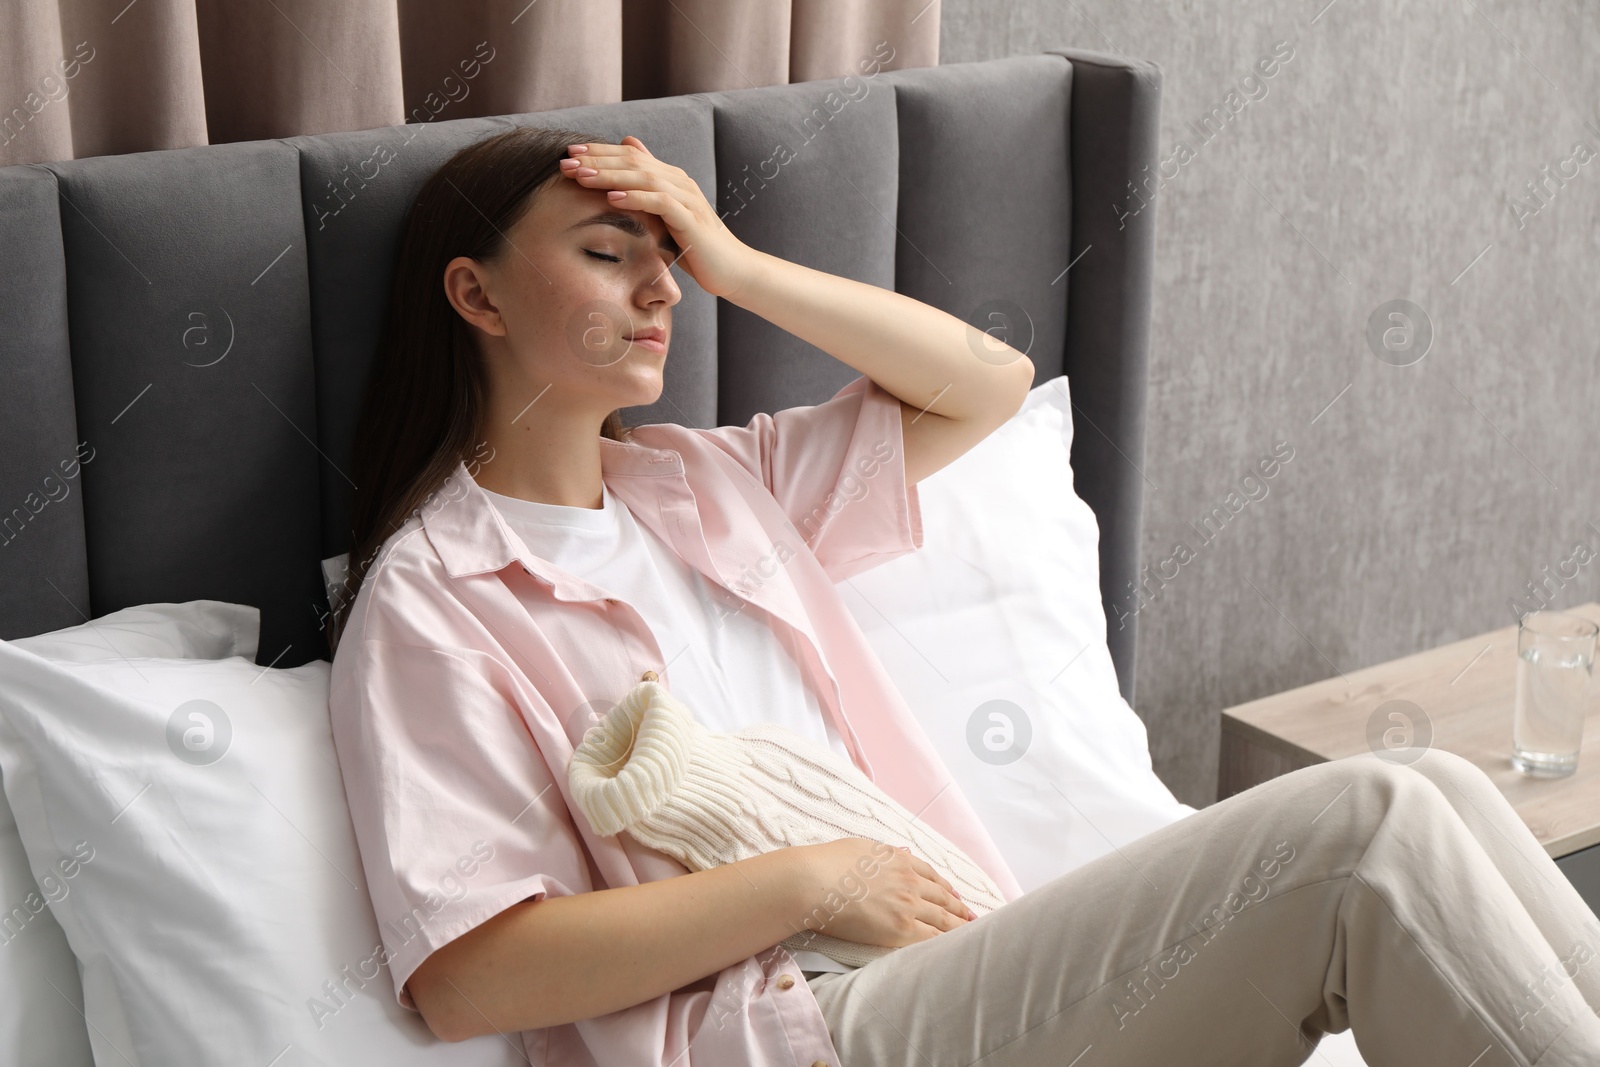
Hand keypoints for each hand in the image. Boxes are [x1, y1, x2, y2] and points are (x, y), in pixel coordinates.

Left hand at [560, 135, 758, 301]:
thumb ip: (648, 191)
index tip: (568, 154)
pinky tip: (612, 198)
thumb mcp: (667, 218)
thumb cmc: (697, 247)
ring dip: (610, 176)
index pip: (630, 155)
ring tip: (581, 177)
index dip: (599, 152)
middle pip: (633, 161)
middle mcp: (679, 181)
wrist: (732, 270)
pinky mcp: (691, 220)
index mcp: (670, 178)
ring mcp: (687, 198)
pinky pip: (660, 203)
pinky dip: (636, 198)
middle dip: (597, 160)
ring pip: (644, 177)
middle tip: (565, 162)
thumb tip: (630, 156)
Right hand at [785, 838, 976, 949]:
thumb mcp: (860, 847)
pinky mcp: (900, 929)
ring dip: (958, 927)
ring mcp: (907, 905)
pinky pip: (930, 938)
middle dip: (959, 909)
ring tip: (971, 935)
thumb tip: (895, 855)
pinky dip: (944, 943)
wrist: (814, 881)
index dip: (946, 887)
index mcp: (898, 859)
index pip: (931, 875)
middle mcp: (909, 881)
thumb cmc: (826, 863)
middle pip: (943, 897)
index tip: (955, 895)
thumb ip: (882, 854)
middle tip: (973, 918)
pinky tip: (952, 948)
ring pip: (942, 919)